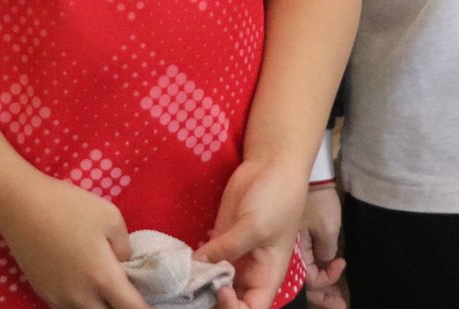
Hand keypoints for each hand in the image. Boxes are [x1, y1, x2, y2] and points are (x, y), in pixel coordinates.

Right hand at [0, 176, 150, 308]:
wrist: (21, 206)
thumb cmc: (69, 206)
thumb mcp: (111, 217)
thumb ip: (124, 247)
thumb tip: (123, 265)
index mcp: (102, 277)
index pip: (131, 308)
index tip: (152, 307)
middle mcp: (81, 296)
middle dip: (120, 308)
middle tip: (126, 294)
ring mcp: (59, 298)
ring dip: (99, 305)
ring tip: (106, 288)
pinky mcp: (43, 293)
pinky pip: (68, 307)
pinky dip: (80, 302)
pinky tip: (83, 284)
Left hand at [198, 157, 308, 308]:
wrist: (270, 165)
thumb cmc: (276, 198)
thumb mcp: (255, 226)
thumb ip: (228, 248)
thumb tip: (198, 265)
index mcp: (267, 276)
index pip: (253, 308)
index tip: (222, 292)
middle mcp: (249, 272)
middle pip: (231, 301)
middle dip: (213, 301)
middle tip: (195, 288)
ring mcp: (233, 256)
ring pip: (214, 284)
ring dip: (200, 285)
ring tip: (184, 278)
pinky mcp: (219, 241)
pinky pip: (205, 262)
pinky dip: (193, 266)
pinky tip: (182, 263)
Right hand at [300, 185, 347, 308]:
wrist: (309, 175)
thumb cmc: (318, 201)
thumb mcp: (327, 228)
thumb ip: (326, 252)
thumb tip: (326, 262)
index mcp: (293, 252)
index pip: (308, 280)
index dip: (326, 281)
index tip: (340, 265)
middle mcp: (289, 254)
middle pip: (304, 285)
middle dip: (322, 297)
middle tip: (340, 305)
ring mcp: (292, 248)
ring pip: (304, 276)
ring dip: (320, 288)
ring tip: (337, 299)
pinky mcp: (296, 240)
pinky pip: (305, 264)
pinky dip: (318, 273)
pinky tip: (328, 275)